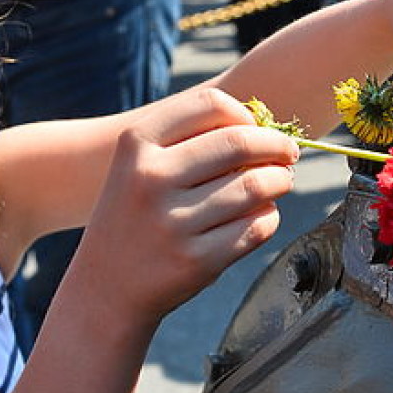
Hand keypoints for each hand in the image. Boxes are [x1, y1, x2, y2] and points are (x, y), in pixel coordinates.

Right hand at [69, 89, 298, 321]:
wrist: (105, 287)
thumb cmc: (135, 216)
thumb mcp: (139, 166)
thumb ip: (190, 139)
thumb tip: (263, 125)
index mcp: (137, 144)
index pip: (211, 105)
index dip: (247, 114)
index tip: (258, 128)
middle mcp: (151, 178)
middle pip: (240, 142)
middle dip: (277, 145)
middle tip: (288, 153)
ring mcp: (173, 222)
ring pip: (256, 186)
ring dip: (280, 181)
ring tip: (280, 182)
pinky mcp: (196, 260)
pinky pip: (257, 227)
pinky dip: (270, 217)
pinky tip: (261, 215)